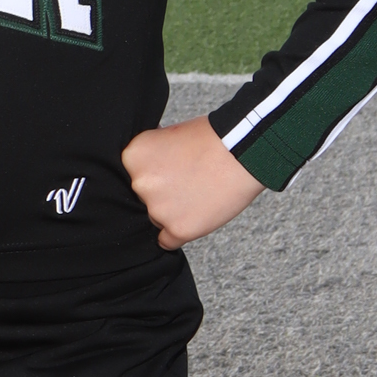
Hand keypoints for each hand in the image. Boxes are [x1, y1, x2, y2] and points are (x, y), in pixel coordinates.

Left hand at [120, 114, 263, 248]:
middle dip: (163, 193)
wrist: (244, 151)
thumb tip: (140, 173)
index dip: (154, 174)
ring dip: (174, 211)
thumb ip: (150, 157)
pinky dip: (180, 232)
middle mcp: (140, 183)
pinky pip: (167, 241)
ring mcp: (158, 208)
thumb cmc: (212, 138)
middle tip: (189, 181)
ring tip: (200, 192)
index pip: (132, 176)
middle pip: (143, 200)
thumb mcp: (168, 135)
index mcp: (132, 157)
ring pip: (157, 219)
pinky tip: (196, 215)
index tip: (172, 169)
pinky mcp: (178, 228)